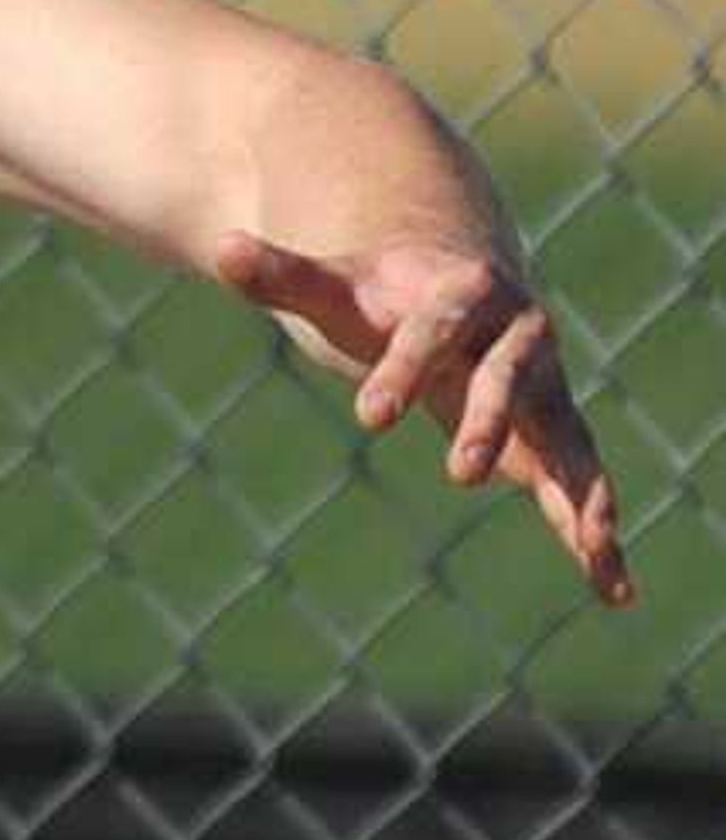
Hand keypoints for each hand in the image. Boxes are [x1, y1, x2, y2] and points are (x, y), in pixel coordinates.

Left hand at [210, 229, 633, 609]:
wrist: (462, 287)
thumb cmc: (385, 293)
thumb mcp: (334, 286)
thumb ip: (283, 275)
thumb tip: (222, 250)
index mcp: (465, 293)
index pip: (433, 330)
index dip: (402, 368)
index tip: (367, 416)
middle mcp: (520, 338)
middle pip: (507, 378)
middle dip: (488, 421)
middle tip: (460, 472)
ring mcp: (546, 387)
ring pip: (567, 438)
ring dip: (582, 489)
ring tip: (594, 544)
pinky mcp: (555, 435)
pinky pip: (580, 484)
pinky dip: (594, 531)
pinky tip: (616, 589)